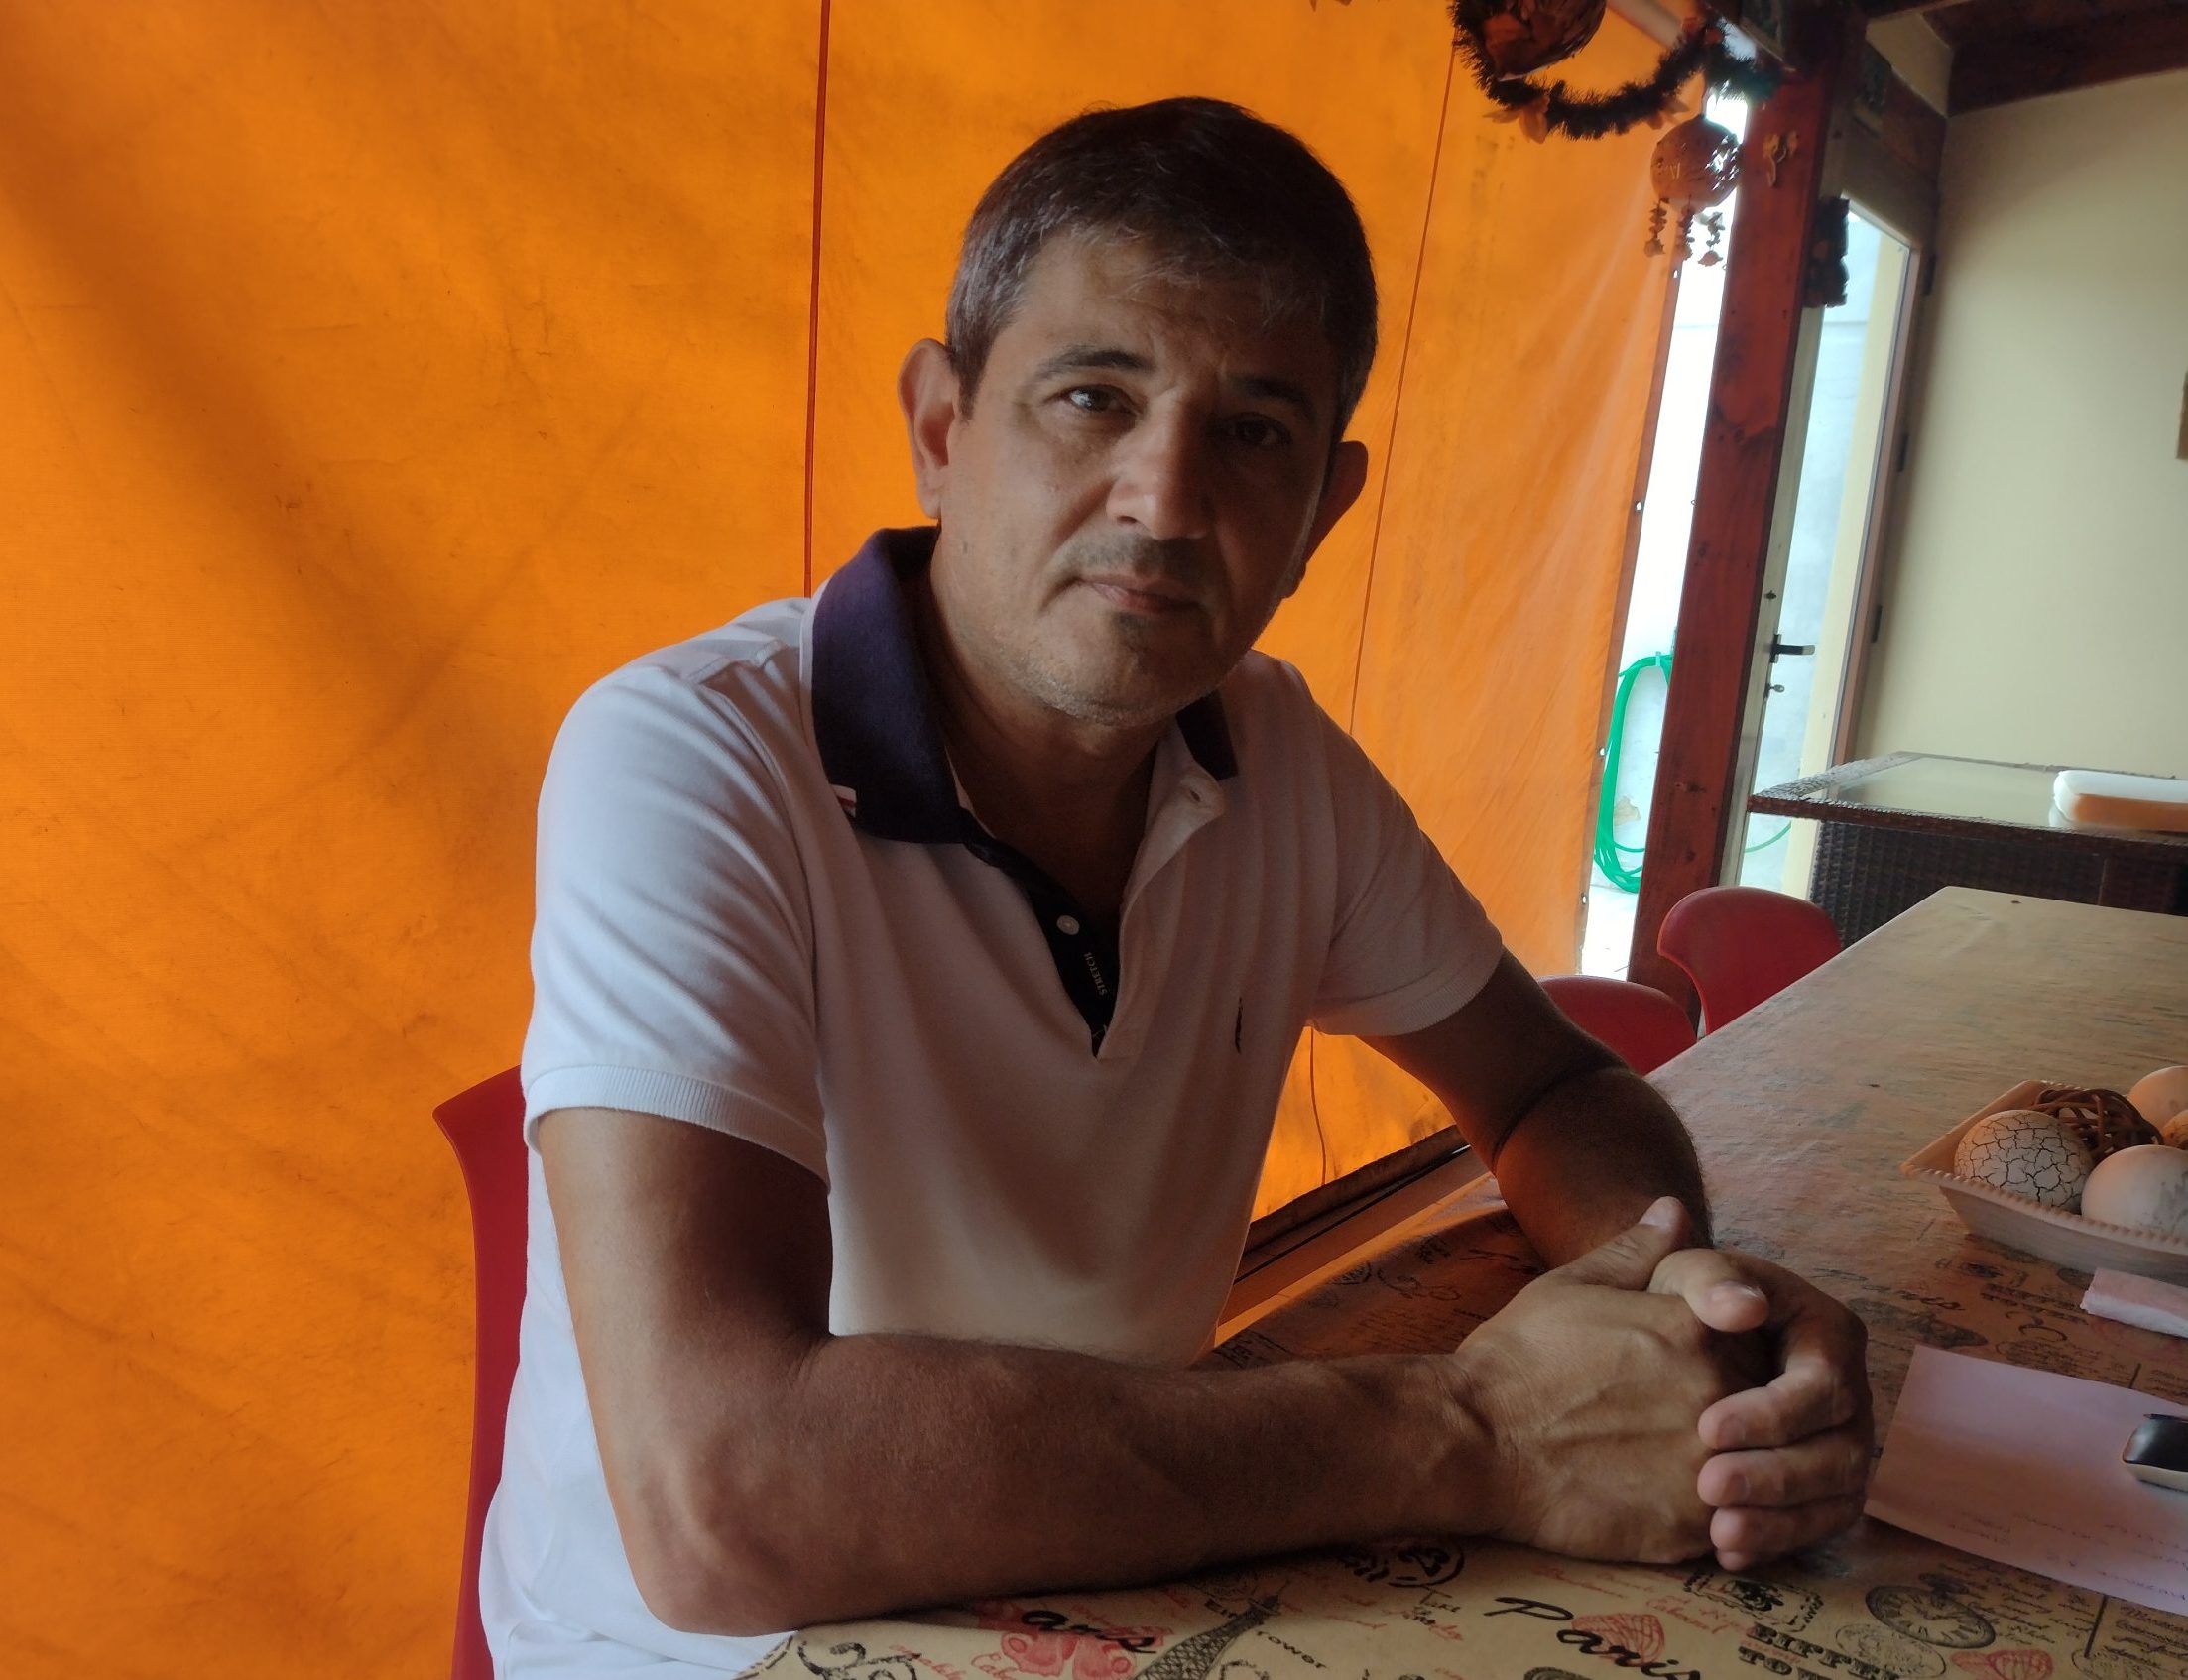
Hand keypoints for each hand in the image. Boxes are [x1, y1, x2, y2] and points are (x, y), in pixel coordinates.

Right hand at [1448, 1197, 1757, 1563]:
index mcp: (1694, 1328)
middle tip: (1680, 1411)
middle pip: (1768, 1400)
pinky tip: (1668, 1495)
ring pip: (1759, 1467)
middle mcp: (1715, 1394)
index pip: (1757, 1332)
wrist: (1475, 1439)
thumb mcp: (1573, 1285)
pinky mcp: (1689, 1526)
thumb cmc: (1519, 1357)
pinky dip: (1714, 1511)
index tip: (1695, 1358)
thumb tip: (1676, 1208)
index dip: (1731, 1343)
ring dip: (1736, 1463)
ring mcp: (1706, 1464)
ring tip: (1678, 1457)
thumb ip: (1637, 1251)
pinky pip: (1734, 1520)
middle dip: (1741, 1405)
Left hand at [1648, 1246, 1872, 1570]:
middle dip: (1775, 1476)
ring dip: (1779, 1521)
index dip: (1772, 1413)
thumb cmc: (1684, 1297)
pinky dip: (1775, 1542)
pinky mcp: (1822, 1487)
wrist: (1675, 1335)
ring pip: (1834, 1497)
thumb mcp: (1689, 1273)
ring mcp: (1841, 1444)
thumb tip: (1746, 1305)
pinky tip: (1725, 1551)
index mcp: (1829, 1334)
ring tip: (1719, 1531)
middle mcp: (1848, 1395)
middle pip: (1838, 1450)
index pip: (1822, 1384)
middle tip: (1709, 1487)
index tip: (1707, 1427)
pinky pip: (1816, 1525)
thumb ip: (1712, 1280)